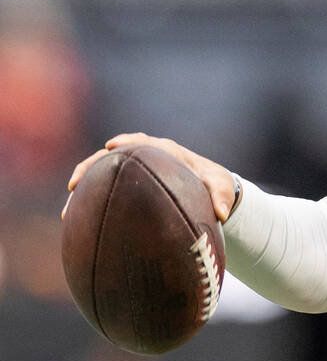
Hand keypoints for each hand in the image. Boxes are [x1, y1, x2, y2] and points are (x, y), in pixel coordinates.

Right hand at [65, 132, 238, 221]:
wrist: (208, 188)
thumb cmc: (214, 184)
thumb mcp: (222, 188)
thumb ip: (223, 197)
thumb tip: (222, 214)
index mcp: (167, 151)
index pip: (144, 142)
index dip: (128, 142)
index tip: (113, 146)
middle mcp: (147, 156)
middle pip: (114, 156)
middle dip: (94, 165)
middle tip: (76, 180)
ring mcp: (135, 169)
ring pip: (104, 172)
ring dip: (85, 185)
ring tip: (69, 207)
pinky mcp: (129, 183)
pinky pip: (105, 188)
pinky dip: (90, 199)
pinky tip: (75, 218)